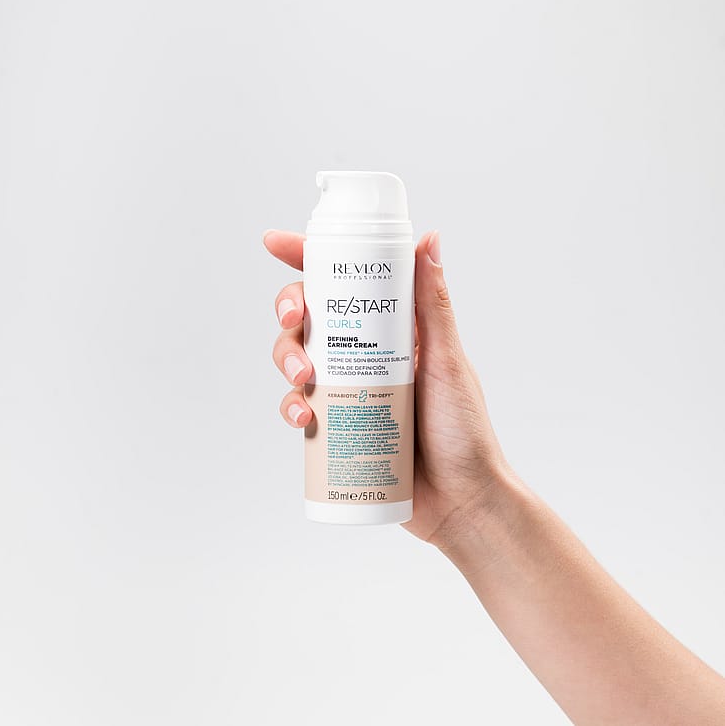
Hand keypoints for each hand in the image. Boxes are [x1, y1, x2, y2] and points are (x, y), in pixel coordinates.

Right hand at [265, 229, 510, 545]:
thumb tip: (428, 238)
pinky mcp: (337, 426)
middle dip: (290, 312)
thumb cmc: (464, 431)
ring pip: (298, 359)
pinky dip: (291, 407)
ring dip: (286, 359)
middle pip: (312, 318)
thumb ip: (434, 305)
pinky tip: (302, 418)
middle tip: (295, 321)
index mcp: (393, 330)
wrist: (460, 501)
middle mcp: (366, 355)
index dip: (308, 260)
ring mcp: (349, 390)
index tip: (276, 245)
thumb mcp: (447, 362)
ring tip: (302, 378)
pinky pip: (299, 407)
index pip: (348, 283)